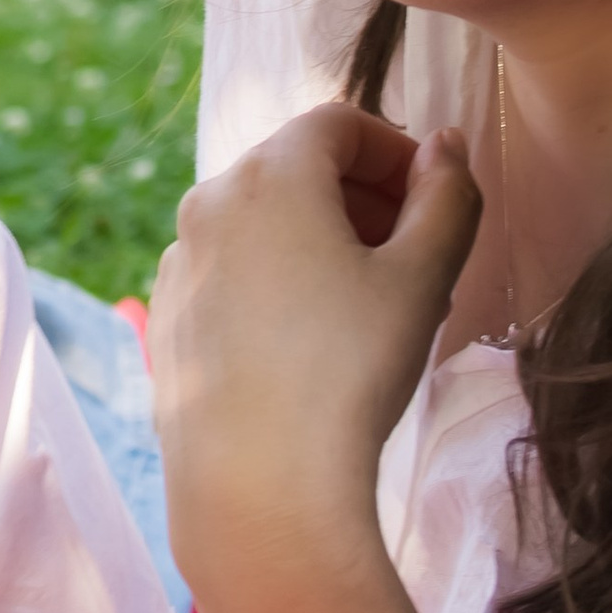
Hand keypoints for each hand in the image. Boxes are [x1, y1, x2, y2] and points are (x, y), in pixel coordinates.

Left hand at [151, 104, 480, 612]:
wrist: (259, 487)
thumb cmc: (350, 372)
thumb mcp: (422, 279)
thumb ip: (447, 197)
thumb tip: (444, 146)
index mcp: (269, 174)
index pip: (340, 124)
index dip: (397, 152)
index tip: (434, 202)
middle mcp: (209, 203)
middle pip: (296, 169)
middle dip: (363, 199)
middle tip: (416, 259)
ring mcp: (178, 264)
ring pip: (262, 226)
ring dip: (321, 243)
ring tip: (370, 309)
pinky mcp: (164, 320)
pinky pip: (230, 275)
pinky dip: (275, 284)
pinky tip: (311, 348)